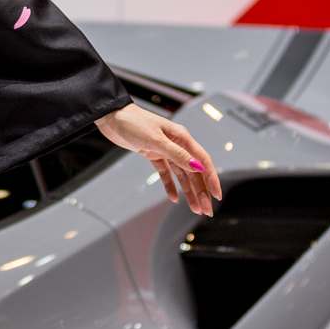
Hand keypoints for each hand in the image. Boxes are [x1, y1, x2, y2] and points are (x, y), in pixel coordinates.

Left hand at [94, 102, 222, 217]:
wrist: (112, 117)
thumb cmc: (133, 123)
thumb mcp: (156, 140)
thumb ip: (177, 154)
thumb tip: (197, 167)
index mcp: (182, 138)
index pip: (203, 161)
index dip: (212, 180)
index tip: (217, 196)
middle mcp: (177, 144)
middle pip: (194, 172)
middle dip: (201, 192)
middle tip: (206, 211)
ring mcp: (166, 150)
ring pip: (182, 175)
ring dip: (189, 192)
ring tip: (195, 209)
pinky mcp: (153, 154)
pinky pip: (166, 172)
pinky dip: (170, 185)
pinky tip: (173, 198)